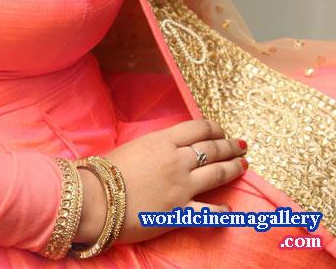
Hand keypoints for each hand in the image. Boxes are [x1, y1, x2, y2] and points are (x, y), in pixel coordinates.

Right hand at [75, 119, 246, 245]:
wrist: (97, 199)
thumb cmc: (106, 170)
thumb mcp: (134, 146)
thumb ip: (155, 146)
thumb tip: (167, 147)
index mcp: (163, 141)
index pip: (198, 129)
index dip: (214, 129)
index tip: (221, 131)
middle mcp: (177, 161)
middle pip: (212, 149)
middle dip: (230, 146)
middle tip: (241, 146)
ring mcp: (181, 187)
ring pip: (217, 174)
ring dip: (233, 169)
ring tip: (243, 166)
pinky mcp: (179, 212)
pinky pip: (208, 212)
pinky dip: (221, 211)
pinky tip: (229, 210)